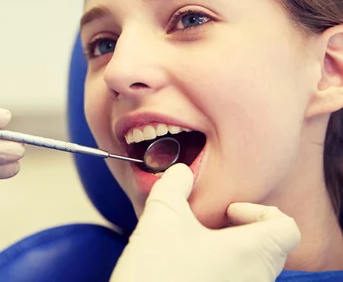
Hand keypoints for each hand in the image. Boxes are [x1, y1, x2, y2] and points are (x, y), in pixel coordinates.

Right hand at [111, 164, 300, 281]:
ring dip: (227, 252)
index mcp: (253, 252)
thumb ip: (174, 185)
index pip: (285, 227)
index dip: (258, 210)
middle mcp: (257, 279)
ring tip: (191, 247)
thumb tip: (180, 172)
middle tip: (206, 226)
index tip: (227, 211)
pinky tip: (185, 268)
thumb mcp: (162, 215)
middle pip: (268, 246)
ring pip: (251, 268)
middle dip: (238, 229)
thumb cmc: (158, 273)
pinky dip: (219, 271)